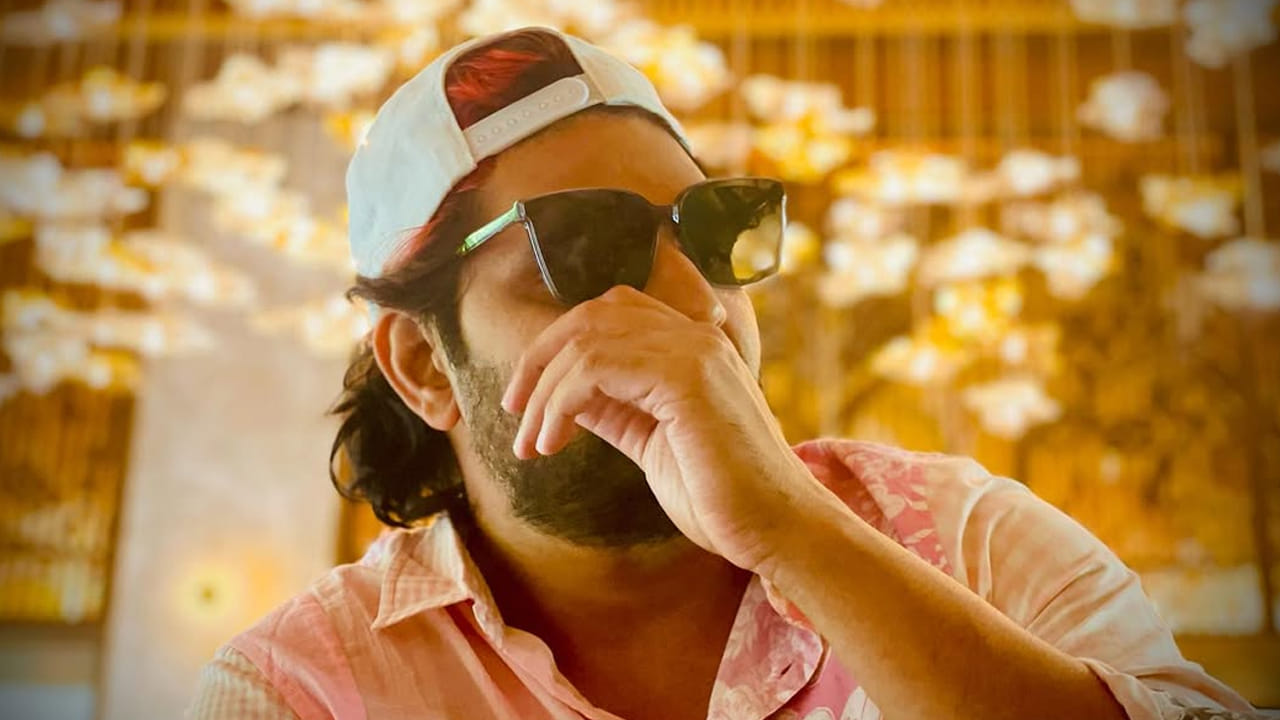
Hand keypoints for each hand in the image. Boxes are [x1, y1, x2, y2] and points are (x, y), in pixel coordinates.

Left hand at [501, 285, 825, 571]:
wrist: (775, 528)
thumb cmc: (721, 495)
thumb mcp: (651, 441)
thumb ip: (614, 410)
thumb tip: (564, 396)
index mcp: (692, 346)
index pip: (610, 313)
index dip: (558, 347)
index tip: (527, 400)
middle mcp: (694, 335)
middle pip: (591, 313)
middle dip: (540, 359)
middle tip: (514, 412)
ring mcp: (693, 350)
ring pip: (586, 341)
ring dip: (543, 393)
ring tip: (531, 443)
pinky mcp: (686, 377)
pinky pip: (594, 368)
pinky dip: (558, 403)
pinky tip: (551, 442)